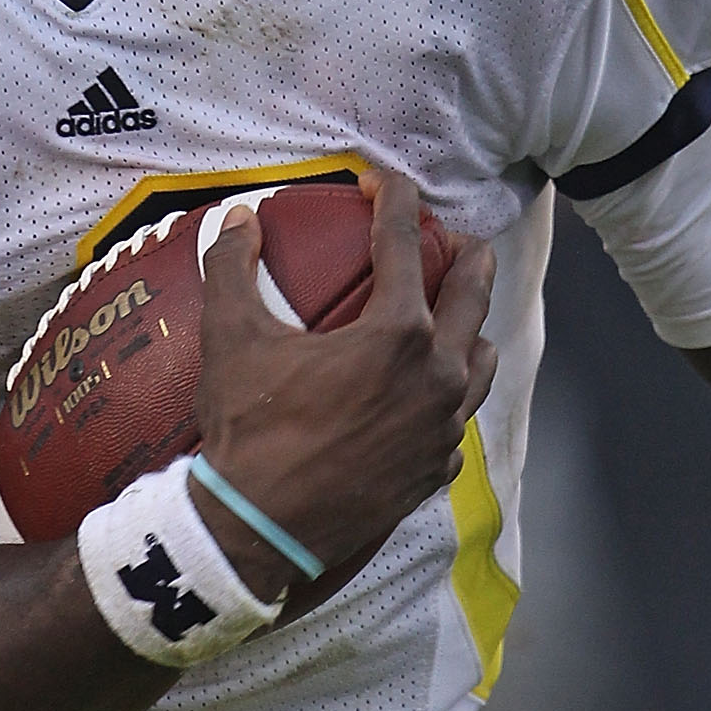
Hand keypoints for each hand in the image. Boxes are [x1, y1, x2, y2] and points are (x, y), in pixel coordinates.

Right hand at [188, 169, 495, 606]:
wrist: (257, 531)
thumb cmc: (248, 431)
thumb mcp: (231, 340)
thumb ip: (232, 267)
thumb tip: (238, 218)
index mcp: (397, 333)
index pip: (403, 243)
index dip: (393, 199)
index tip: (380, 179)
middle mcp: (436, 376)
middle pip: (473, 295)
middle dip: (465, 255)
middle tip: (449, 239)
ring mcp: (442, 428)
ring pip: (480, 362)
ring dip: (470, 329)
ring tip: (452, 319)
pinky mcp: (433, 471)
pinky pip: (456, 423)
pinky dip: (447, 398)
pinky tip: (425, 398)